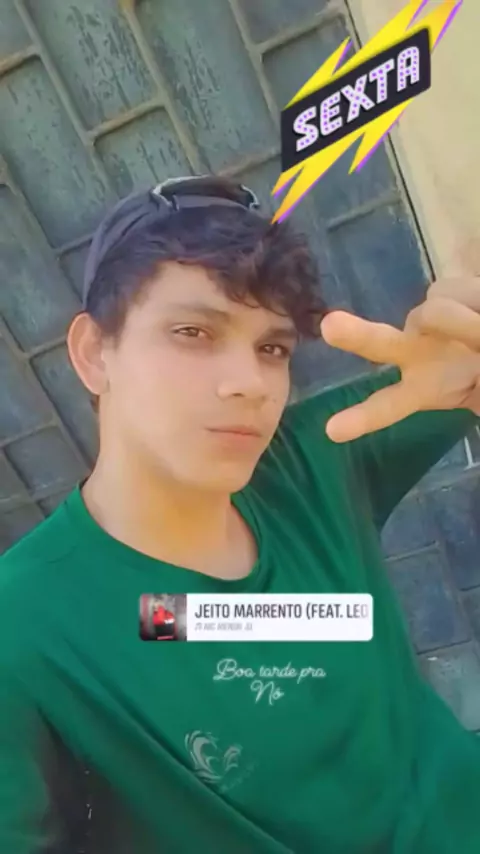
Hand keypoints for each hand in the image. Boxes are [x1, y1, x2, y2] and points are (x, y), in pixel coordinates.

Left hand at [320, 277, 479, 442]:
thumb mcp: (479, 388)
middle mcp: (414, 350)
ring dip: (466, 323)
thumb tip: (465, 337)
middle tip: (330, 327)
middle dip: (356, 335)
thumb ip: (473, 383)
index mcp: (424, 387)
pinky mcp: (441, 291)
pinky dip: (474, 301)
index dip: (364, 418)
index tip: (332, 431)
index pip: (388, 406)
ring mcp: (425, 319)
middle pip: (379, 343)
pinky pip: (451, 293)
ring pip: (435, 313)